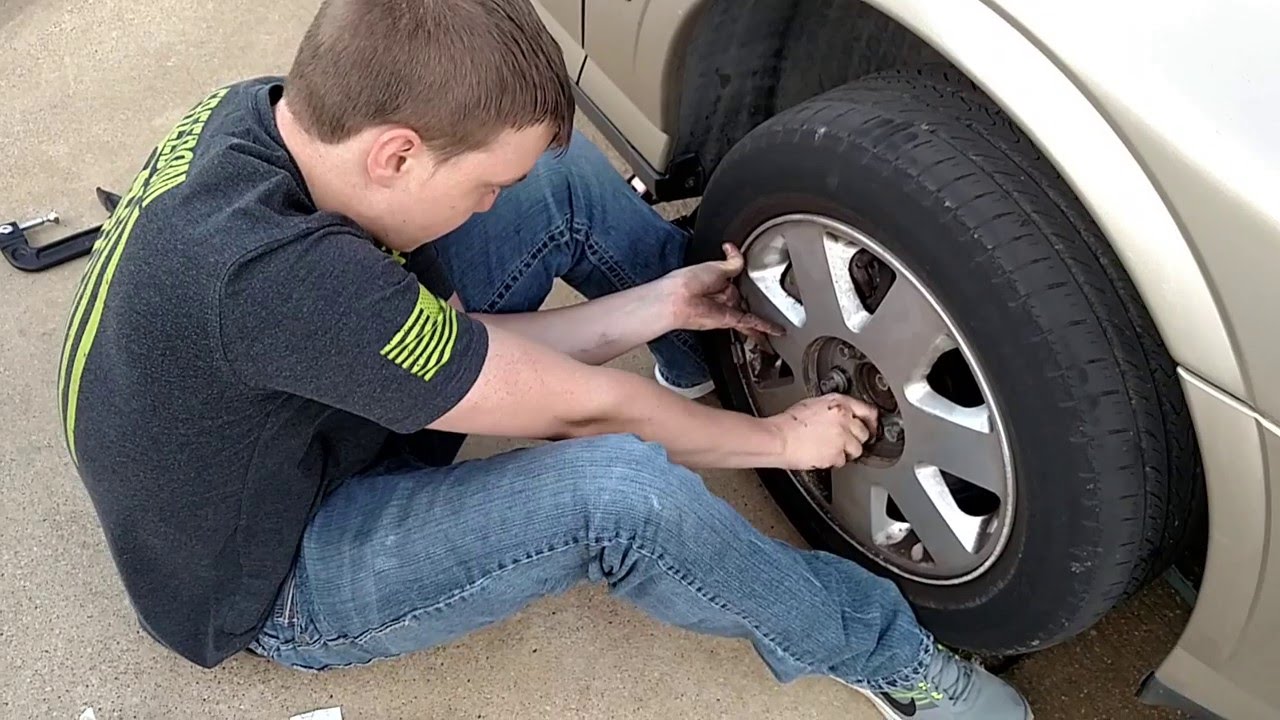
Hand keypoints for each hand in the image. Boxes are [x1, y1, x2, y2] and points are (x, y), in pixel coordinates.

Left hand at [662, 243, 783, 339]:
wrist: (678, 298)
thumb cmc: (688, 281)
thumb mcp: (716, 266)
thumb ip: (731, 261)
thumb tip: (732, 248)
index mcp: (718, 284)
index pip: (737, 285)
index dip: (747, 286)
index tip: (757, 288)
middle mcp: (723, 299)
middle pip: (745, 303)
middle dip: (757, 307)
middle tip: (773, 311)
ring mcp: (727, 311)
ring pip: (751, 317)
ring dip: (763, 324)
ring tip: (777, 331)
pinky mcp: (730, 320)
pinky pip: (752, 323)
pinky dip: (766, 327)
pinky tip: (778, 331)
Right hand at [765, 394, 879, 469]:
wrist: (778, 438)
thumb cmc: (788, 422)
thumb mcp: (813, 404)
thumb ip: (833, 408)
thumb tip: (843, 416)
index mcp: (838, 403)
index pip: (868, 410)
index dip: (871, 421)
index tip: (872, 426)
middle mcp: (844, 419)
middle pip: (864, 433)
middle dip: (855, 438)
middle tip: (843, 440)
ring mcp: (841, 438)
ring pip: (857, 449)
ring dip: (847, 451)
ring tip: (831, 448)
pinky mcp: (836, 454)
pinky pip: (842, 461)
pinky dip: (834, 460)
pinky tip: (823, 454)